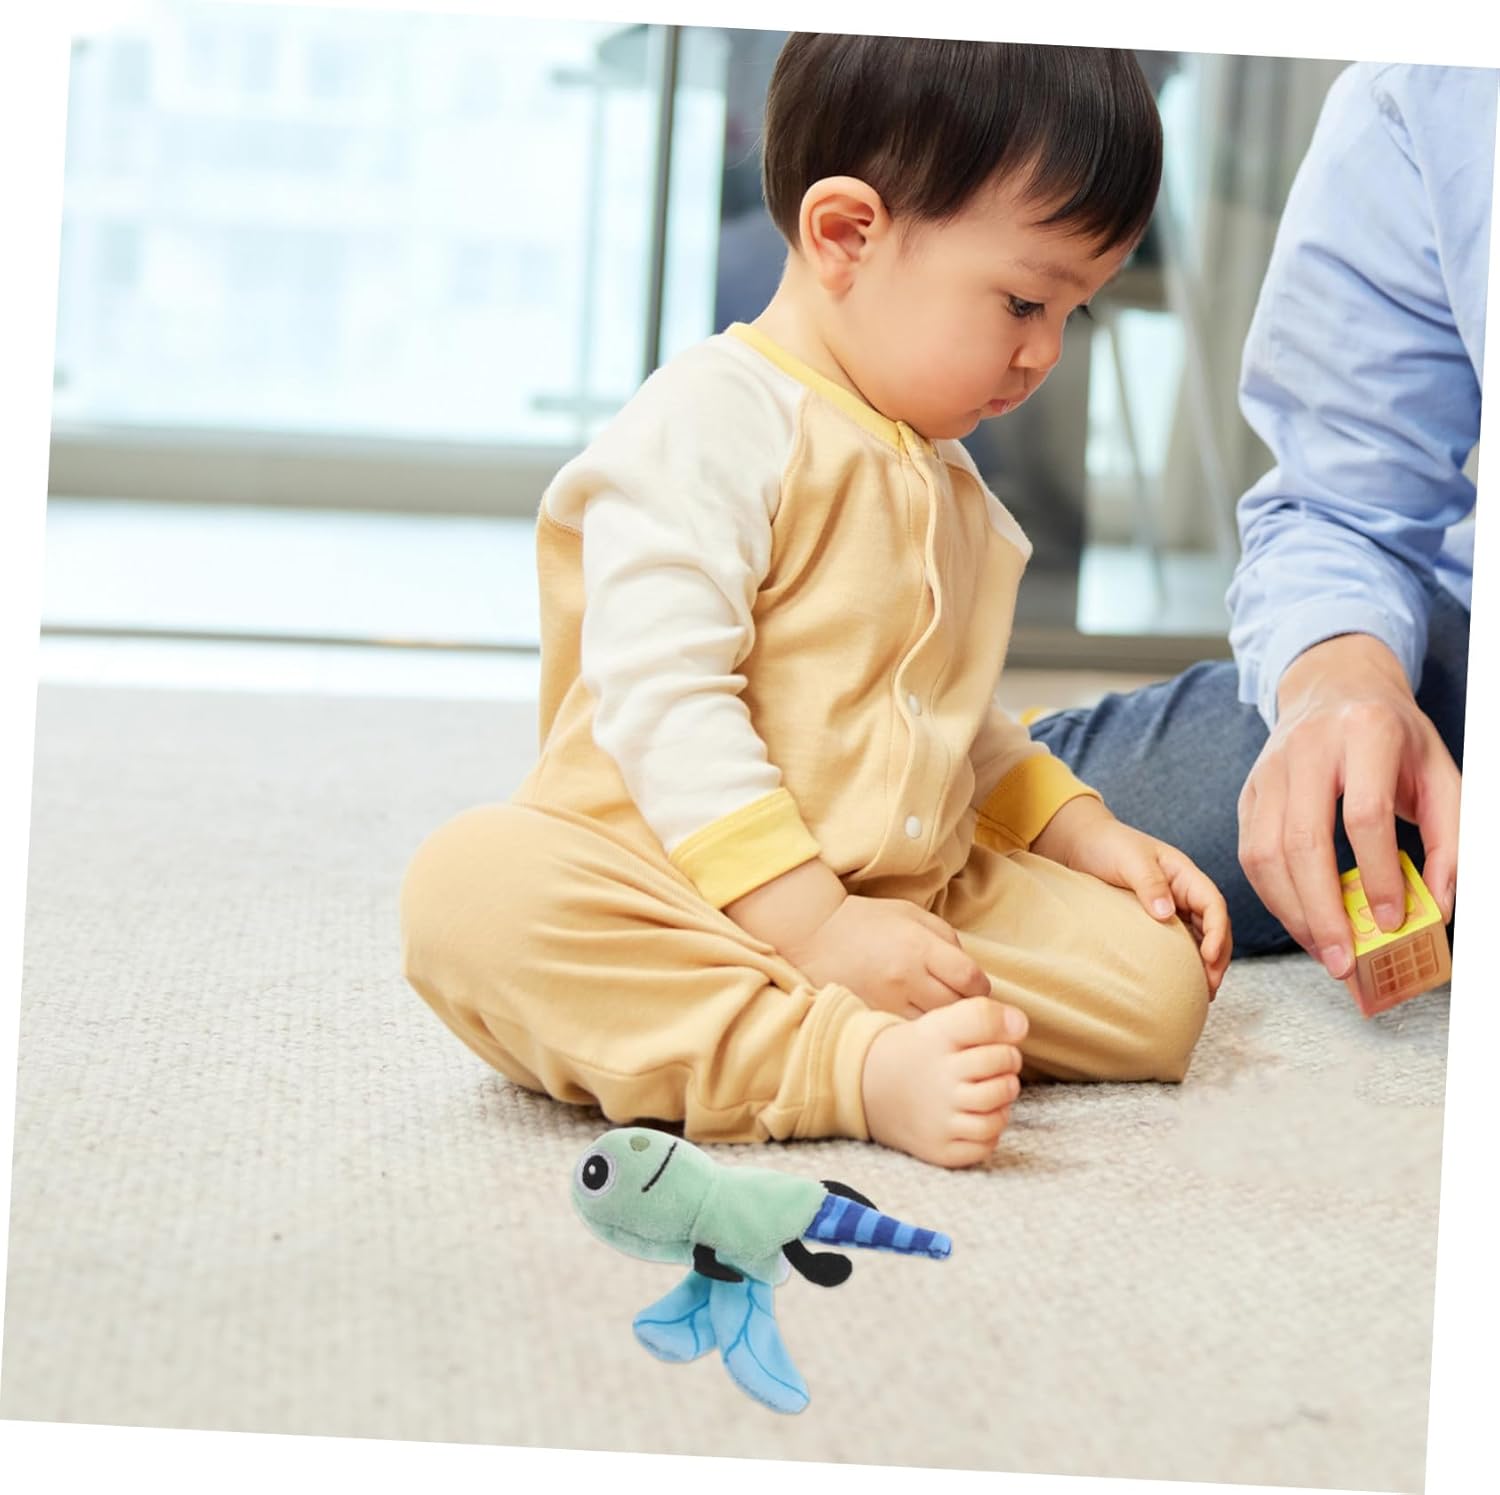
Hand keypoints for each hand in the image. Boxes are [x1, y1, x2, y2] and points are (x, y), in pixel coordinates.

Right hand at [782, 895, 993, 1017]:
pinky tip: (918, 1027)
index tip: (975, 987)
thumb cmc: (867, 921)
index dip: (982, 988)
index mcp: (918, 946)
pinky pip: (908, 1034)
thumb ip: (946, 939)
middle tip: (963, 1007)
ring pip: (935, 1028)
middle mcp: (905, 977)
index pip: (971, 979)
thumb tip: (971, 971)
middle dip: (968, 1010)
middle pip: (958, 1008)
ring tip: (943, 1019)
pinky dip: (918, 1034)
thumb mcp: (912, 914)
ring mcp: (887, 1002)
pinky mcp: (872, 1017)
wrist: (815, 934)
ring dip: (945, 1027)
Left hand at [1031, 795, 1230, 997]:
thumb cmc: (1107, 845)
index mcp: (1184, 875)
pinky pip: (1176, 943)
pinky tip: (1178, 981)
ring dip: (1204, 965)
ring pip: (1198, 939)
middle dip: (1218, 957)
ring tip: (1200, 994)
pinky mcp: (1152, 920)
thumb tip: (1166, 914)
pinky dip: (1183, 962)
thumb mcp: (1130, 860)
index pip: (1213, 904)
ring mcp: (1170, 907)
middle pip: (1213, 927)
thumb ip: (1150, 884)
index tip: (1210, 957)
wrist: (1080, 844)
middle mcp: (1183, 892)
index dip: (1218, 932)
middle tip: (1210, 988)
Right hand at [1238, 633, 1460, 980]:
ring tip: (1322, 950)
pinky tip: (1301, 920)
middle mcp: (1307, 748)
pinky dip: (1273, 895)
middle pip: (1302, 841)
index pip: (1364, 815)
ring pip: (1264, 853)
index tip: (1393, 921)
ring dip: (1292, 911)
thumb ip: (1449, 840)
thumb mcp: (1440, 773)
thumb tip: (1435, 908)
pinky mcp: (1248, 791)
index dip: (1378, 873)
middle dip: (1321, 910)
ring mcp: (1269, 769)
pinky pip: (1248, 853)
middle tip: (1342, 960)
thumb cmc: (1393, 735)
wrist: (1335, 686)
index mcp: (1365, 733)